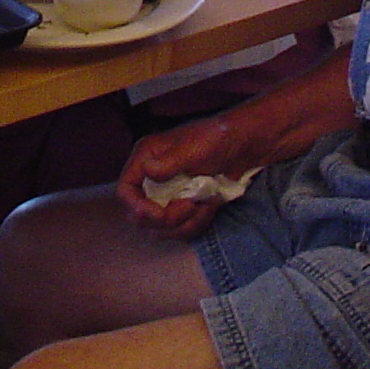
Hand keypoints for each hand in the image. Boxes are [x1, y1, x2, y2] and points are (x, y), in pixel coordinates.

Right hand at [115, 113, 262, 239]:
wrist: (244, 147)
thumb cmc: (218, 139)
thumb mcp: (194, 149)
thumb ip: (168, 162)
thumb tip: (147, 170)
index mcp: (147, 158)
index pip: (125, 190)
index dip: (137, 207)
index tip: (159, 215)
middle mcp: (152, 178)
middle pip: (141, 216)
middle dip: (166, 219)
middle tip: (190, 206)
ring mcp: (168, 194)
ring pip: (162, 228)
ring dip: (185, 223)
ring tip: (204, 203)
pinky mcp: (183, 207)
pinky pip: (181, 229)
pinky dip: (196, 223)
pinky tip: (209, 206)